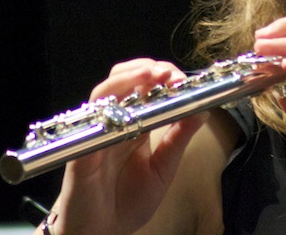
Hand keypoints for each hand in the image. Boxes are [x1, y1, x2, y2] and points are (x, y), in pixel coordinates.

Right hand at [54, 59, 209, 234]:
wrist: (99, 234)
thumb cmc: (127, 203)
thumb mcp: (163, 168)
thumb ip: (179, 139)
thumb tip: (203, 110)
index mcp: (136, 124)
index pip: (148, 87)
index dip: (164, 76)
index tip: (183, 79)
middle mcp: (116, 121)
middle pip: (125, 78)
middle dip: (148, 68)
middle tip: (169, 74)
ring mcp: (98, 131)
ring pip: (106, 90)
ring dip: (130, 76)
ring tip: (152, 73)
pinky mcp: (82, 147)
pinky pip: (92, 119)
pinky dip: (109, 102)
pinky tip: (128, 99)